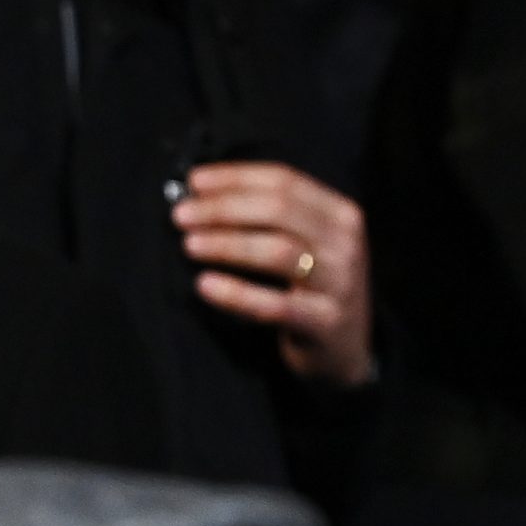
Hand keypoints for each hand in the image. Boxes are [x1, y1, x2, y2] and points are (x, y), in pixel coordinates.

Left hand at [172, 162, 373, 387]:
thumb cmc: (309, 287)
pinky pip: (275, 304)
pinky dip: (236, 293)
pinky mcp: (324, 322)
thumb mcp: (304, 243)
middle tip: (181, 216)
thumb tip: (199, 193)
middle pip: (279, 210)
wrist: (343, 347)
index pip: (284, 180)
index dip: (234, 178)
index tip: (194, 182)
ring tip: (189, 245)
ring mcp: (339, 283)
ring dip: (227, 244)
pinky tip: (204, 285)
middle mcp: (344, 243)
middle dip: (223, 209)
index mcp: (338, 213)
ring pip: (278, 251)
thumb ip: (264, 217)